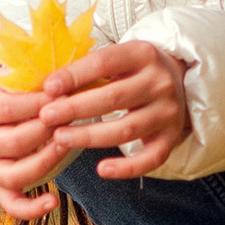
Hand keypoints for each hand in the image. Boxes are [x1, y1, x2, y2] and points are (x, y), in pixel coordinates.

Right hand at [0, 66, 59, 213]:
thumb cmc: (2, 90)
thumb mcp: (9, 76)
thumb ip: (30, 79)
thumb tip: (65, 81)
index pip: (8, 109)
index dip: (40, 104)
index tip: (66, 95)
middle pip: (15, 142)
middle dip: (48, 130)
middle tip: (72, 116)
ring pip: (16, 175)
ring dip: (47, 160)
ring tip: (67, 144)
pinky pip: (11, 205)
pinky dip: (32, 209)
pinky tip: (53, 202)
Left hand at [37, 39, 189, 181]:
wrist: (178, 79)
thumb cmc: (133, 69)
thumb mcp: (117, 58)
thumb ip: (87, 69)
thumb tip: (48, 88)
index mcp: (143, 54)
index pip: (105, 63)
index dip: (75, 75)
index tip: (48, 88)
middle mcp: (160, 82)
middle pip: (114, 98)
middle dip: (75, 108)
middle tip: (46, 116)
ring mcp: (168, 111)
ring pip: (127, 129)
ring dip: (90, 136)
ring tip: (60, 138)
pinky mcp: (172, 137)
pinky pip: (151, 158)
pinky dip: (127, 167)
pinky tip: (102, 169)